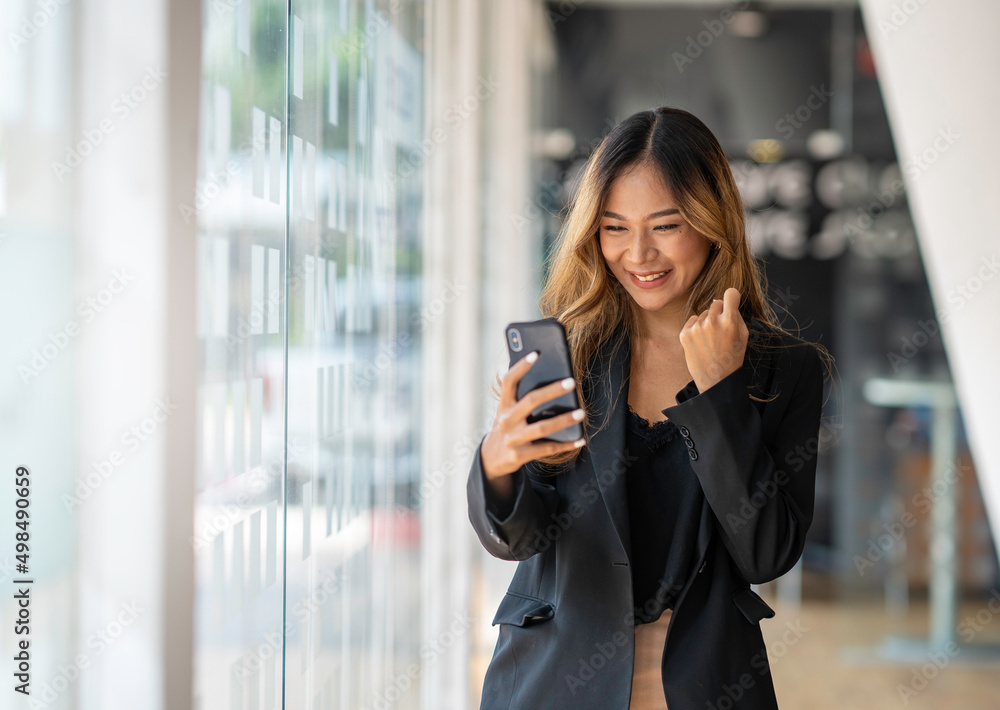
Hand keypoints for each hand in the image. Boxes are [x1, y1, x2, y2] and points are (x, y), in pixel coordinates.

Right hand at [480, 352, 586, 496]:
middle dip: (552, 390)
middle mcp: (506, 420)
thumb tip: (549, 375)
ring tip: (581, 413)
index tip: (536, 354)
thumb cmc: (508, 426)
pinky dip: (566, 444)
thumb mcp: (508, 411)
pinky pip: (547, 449)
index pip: (509, 381)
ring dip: (564, 420)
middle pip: (530, 401)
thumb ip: (521, 396)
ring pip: (542, 428)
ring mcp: (513, 439)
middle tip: (572, 382)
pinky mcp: (520, 456)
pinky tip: (580, 439)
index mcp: (503, 405)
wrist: (491, 459)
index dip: (521, 367)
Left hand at [679, 287, 748, 392]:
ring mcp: (697, 327)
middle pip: (716, 303)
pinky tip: (701, 341)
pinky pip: (692, 320)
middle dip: (719, 313)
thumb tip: (727, 301)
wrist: (715, 379)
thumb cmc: (732, 358)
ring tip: (711, 340)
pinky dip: (696, 327)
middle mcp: (712, 321)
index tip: (731, 301)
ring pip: (703, 313)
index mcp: (730, 321)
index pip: (730, 293)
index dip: (732, 297)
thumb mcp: (743, 337)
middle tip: (721, 330)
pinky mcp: (685, 333)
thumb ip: (737, 316)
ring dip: (707, 322)